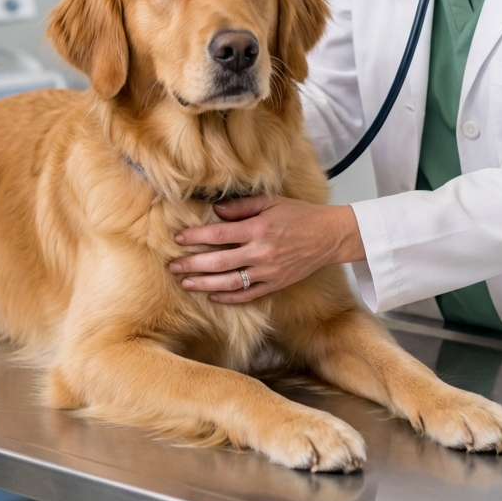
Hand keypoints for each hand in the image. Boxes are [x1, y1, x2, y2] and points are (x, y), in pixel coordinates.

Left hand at [168, 195, 364, 302]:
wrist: (329, 236)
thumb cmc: (300, 215)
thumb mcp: (271, 202)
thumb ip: (242, 206)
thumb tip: (216, 211)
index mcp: (259, 229)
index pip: (219, 234)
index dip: (196, 237)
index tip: (178, 239)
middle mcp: (261, 252)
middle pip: (219, 262)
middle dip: (192, 264)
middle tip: (173, 266)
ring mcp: (268, 272)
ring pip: (229, 283)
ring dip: (204, 284)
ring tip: (185, 283)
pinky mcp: (275, 285)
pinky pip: (247, 295)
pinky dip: (228, 298)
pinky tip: (212, 296)